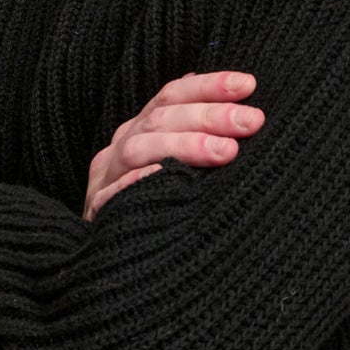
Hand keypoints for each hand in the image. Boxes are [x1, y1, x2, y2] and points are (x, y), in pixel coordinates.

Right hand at [82, 71, 263, 222]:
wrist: (119, 264)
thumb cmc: (165, 207)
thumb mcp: (185, 168)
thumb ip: (203, 138)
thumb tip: (243, 105)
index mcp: (143, 130)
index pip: (173, 95)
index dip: (209, 86)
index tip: (248, 85)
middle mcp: (122, 147)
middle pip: (161, 118)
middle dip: (210, 116)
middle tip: (252, 121)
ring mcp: (105, 178)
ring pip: (138, 148)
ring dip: (185, 145)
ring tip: (227, 151)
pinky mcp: (97, 212)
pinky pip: (111, 194)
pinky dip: (136, 182)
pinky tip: (165, 177)